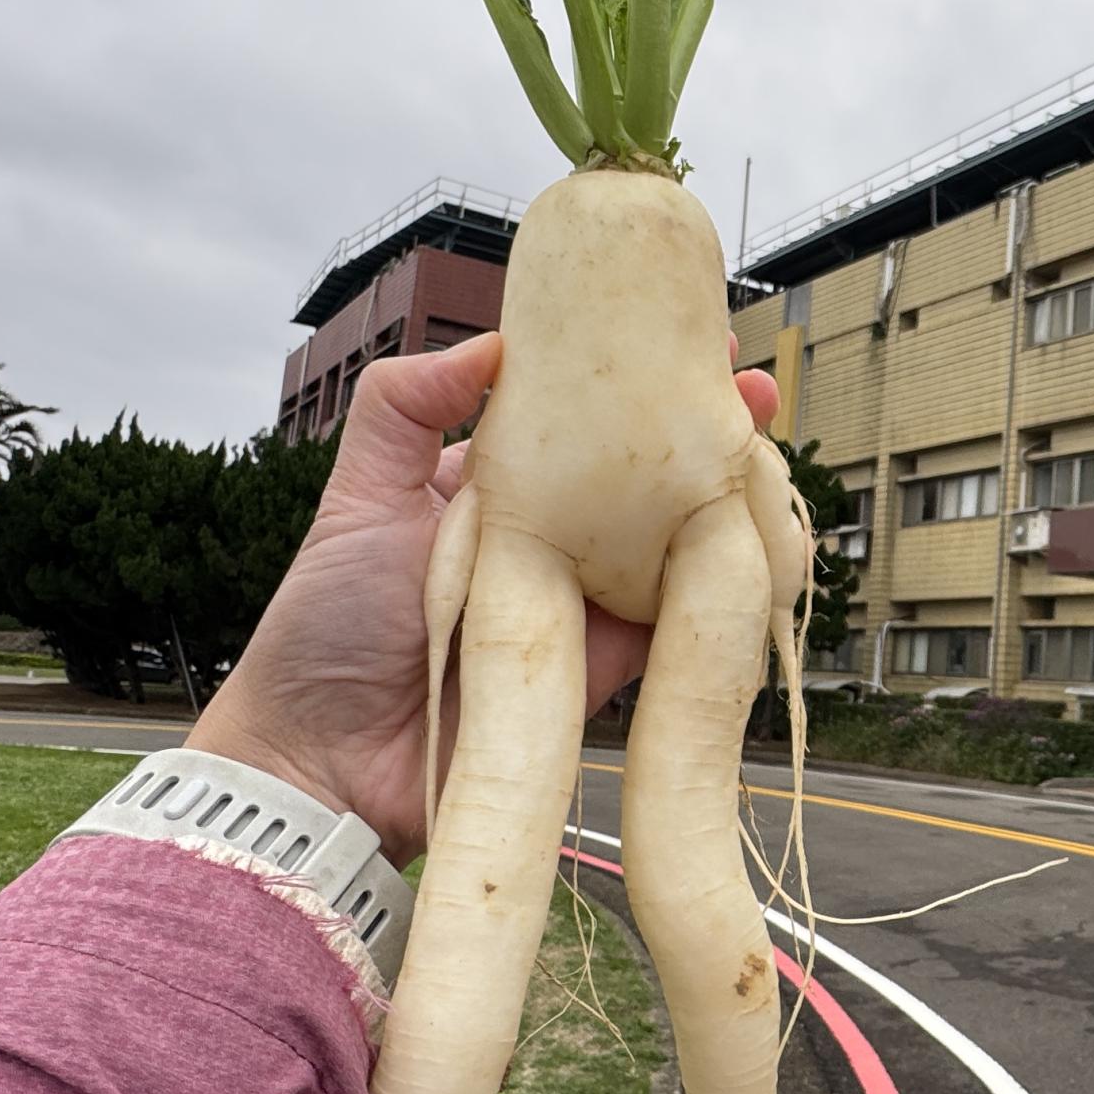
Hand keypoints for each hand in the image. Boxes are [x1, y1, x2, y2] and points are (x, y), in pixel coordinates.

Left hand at [189, 332, 779, 859]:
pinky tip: (757, 534)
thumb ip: (405, 409)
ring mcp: (578, 603)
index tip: (671, 335)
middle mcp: (545, 541)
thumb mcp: (356, 496)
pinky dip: (717, 580)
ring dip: (722, 494)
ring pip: (668, 540)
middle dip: (696, 430)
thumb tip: (495, 341)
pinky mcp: (603, 668)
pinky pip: (674, 619)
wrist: (327, 759)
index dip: (620, 380)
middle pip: (635, 476)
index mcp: (489, 489)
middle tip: (753, 387)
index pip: (569, 420)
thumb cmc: (326, 626)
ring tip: (767, 445)